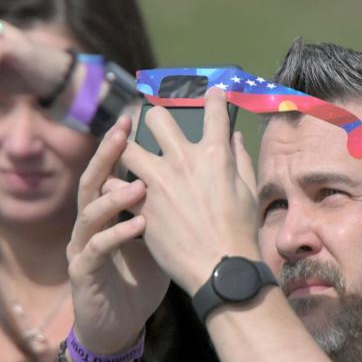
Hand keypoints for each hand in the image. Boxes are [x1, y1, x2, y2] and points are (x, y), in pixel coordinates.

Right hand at [67, 116, 169, 353]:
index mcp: (108, 213)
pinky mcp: (82, 272)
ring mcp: (82, 247)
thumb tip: (201, 176)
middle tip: (124, 130)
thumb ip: (169, 207)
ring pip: (90, 212)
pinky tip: (138, 226)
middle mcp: (90, 224)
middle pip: (93, 179)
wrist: (118, 326)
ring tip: (140, 184)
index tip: (137, 117)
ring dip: (115, 196)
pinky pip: (96, 248)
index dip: (120, 144)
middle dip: (107, 154)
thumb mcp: (158, 238)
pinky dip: (117, 235)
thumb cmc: (138, 281)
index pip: (111, 171)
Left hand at [120, 90, 260, 293]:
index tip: (213, 93)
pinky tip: (118, 193)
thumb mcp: (248, 192)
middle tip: (150, 125)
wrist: (220, 268)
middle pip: (155, 118)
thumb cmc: (240, 233)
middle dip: (152, 118)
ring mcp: (157, 183)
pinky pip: (113, 186)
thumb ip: (240, 160)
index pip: (214, 111)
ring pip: (125, 148)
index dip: (214, 97)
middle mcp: (182, 161)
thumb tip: (235, 137)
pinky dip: (114, 188)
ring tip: (127, 158)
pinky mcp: (140, 206)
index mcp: (214, 155)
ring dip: (124, 150)